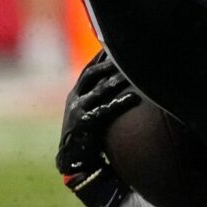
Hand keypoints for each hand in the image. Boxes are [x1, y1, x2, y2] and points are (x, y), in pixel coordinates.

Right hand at [55, 50, 139, 178]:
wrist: (72, 161)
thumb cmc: (86, 136)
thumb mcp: (87, 113)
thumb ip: (97, 100)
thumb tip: (115, 85)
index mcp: (75, 95)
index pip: (88, 70)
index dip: (100, 57)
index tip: (114, 44)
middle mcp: (74, 99)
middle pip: (91, 74)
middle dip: (107, 62)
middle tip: (125, 54)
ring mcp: (78, 111)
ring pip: (99, 90)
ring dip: (116, 79)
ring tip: (132, 72)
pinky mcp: (85, 124)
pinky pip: (105, 110)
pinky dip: (120, 102)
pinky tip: (134, 97)